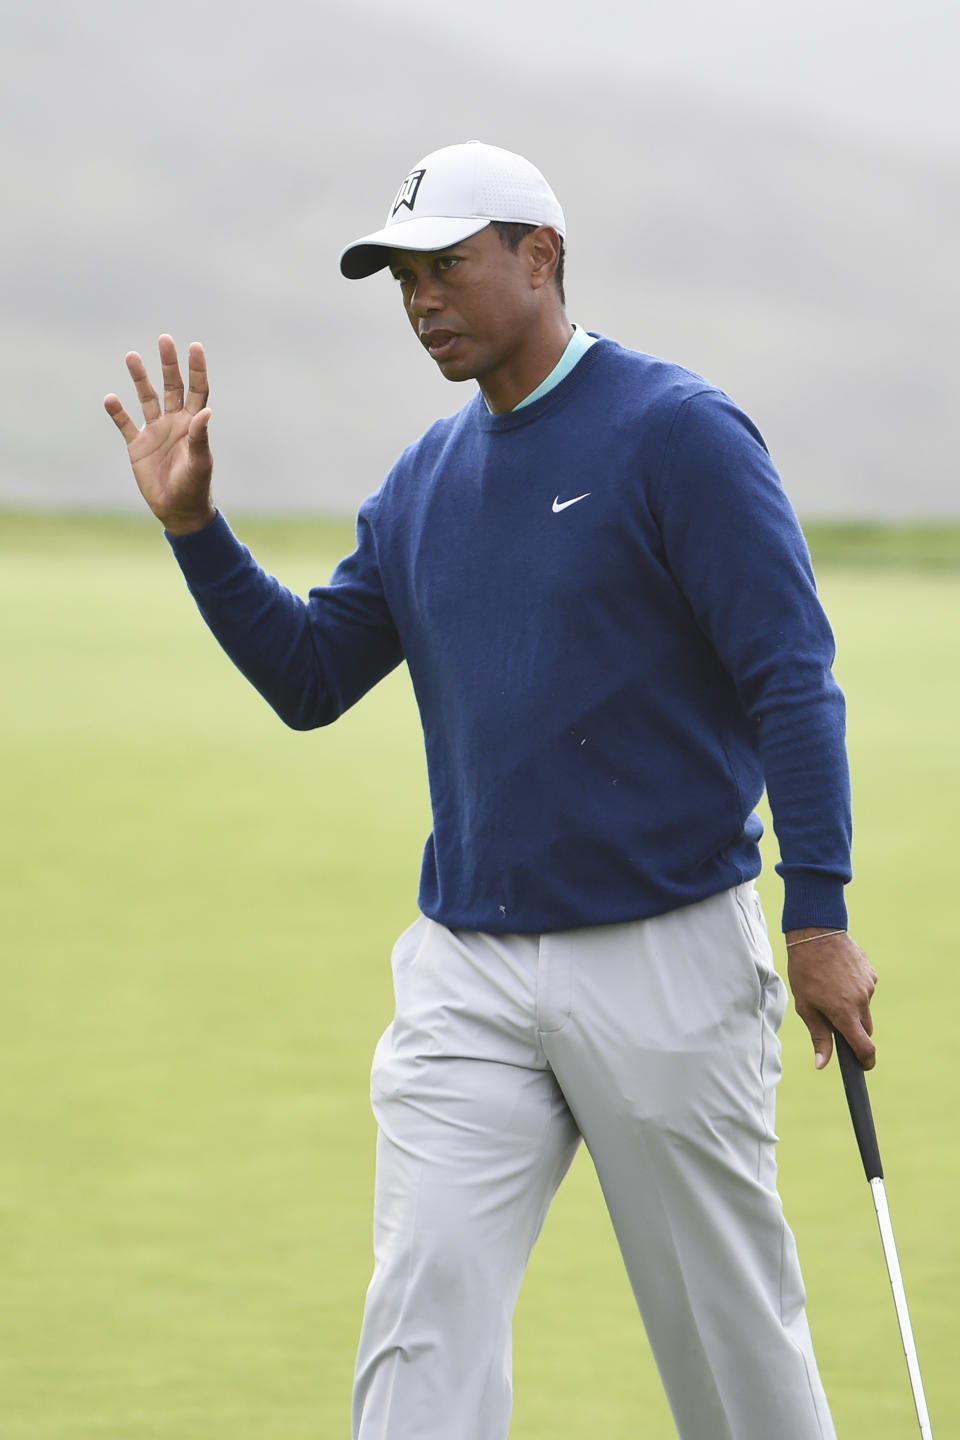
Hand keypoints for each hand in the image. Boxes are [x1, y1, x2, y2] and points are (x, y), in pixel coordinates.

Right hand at [104, 335, 215, 533]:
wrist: (178, 510)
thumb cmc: (195, 486)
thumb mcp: (199, 462)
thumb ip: (200, 437)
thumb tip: (206, 411)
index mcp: (193, 424)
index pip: (196, 390)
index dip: (196, 369)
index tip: (195, 347)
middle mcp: (174, 422)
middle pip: (171, 386)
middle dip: (168, 364)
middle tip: (164, 339)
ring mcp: (155, 431)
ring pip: (146, 398)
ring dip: (140, 379)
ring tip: (132, 356)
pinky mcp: (137, 445)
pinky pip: (125, 423)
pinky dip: (117, 412)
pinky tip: (110, 398)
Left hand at [786, 929, 877, 1070]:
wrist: (816, 934)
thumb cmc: (805, 972)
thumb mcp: (805, 1006)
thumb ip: (818, 1036)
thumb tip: (822, 1064)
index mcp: (844, 1013)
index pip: (865, 1047)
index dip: (865, 1061)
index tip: (862, 1066)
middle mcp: (861, 1001)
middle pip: (865, 1029)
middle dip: (853, 1030)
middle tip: (833, 1018)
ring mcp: (869, 986)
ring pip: (864, 1008)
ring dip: (852, 1007)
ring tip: (831, 989)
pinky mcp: (872, 973)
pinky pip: (866, 990)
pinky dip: (855, 989)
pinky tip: (839, 976)